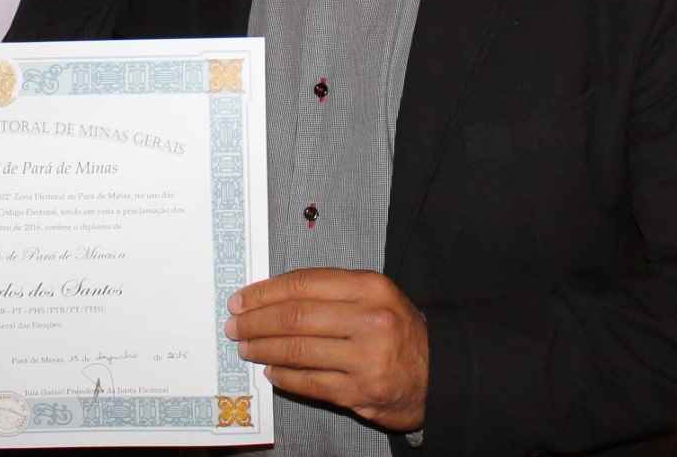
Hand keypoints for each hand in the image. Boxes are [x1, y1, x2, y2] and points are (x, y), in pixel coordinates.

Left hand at [224, 268, 427, 430]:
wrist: (440, 371)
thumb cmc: (398, 329)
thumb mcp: (374, 295)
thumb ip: (330, 291)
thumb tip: (272, 297)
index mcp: (369, 287)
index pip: (303, 284)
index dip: (265, 292)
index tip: (242, 299)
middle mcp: (369, 319)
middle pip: (295, 317)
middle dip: (257, 321)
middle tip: (235, 325)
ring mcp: (365, 358)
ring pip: (298, 350)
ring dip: (263, 348)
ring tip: (245, 347)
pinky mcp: (361, 392)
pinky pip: (309, 382)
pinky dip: (284, 376)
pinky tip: (270, 369)